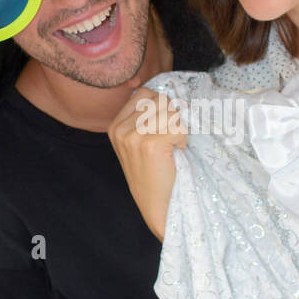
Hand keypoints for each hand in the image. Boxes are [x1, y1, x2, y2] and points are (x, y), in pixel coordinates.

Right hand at [107, 89, 186, 241]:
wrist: (158, 207)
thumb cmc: (155, 174)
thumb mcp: (140, 142)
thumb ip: (146, 117)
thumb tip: (169, 91)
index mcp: (115, 126)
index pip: (145, 93)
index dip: (161, 108)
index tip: (161, 130)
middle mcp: (120, 129)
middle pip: (161, 100)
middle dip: (172, 119)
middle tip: (168, 144)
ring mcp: (133, 136)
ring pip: (172, 112)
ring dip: (179, 130)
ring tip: (171, 150)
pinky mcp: (150, 144)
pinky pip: (180, 127)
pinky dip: (183, 140)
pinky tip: (174, 156)